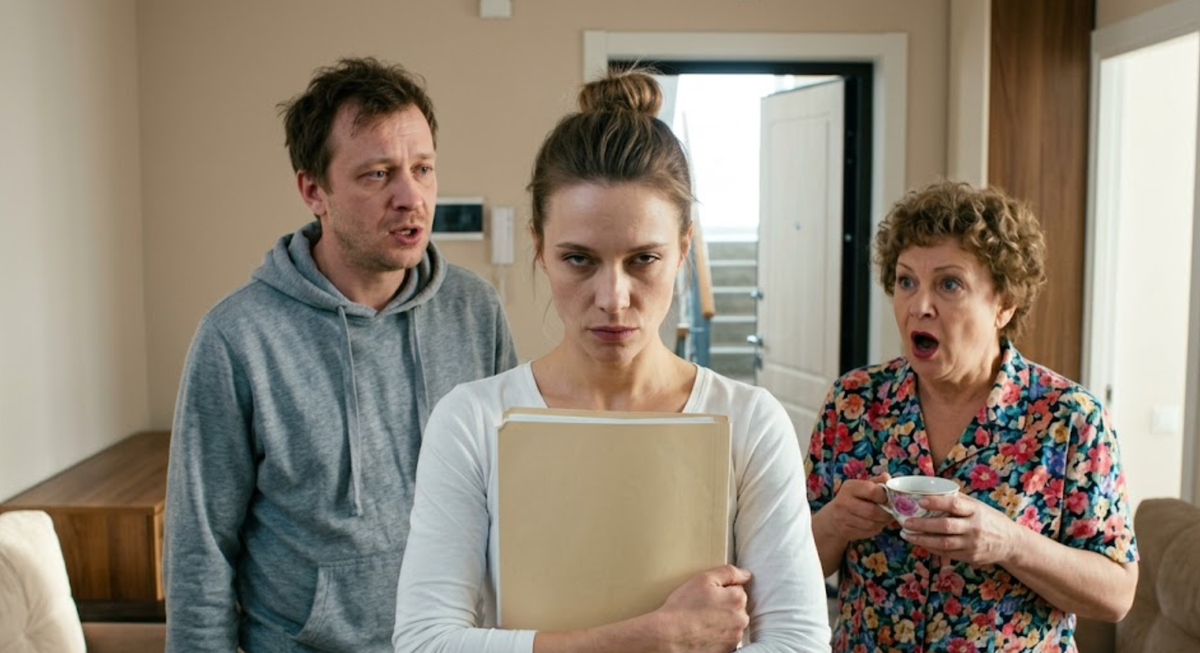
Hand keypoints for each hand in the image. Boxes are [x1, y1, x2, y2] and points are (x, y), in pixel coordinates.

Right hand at [653, 565, 750, 652]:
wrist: (669, 637)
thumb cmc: (683, 608)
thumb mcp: (703, 579)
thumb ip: (728, 573)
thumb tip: (745, 575)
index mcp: (737, 599)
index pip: (737, 589)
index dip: (721, 590)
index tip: (707, 595)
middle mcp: (741, 619)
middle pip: (736, 607)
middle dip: (723, 605)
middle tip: (702, 607)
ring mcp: (734, 637)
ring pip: (731, 623)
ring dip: (721, 621)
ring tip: (701, 621)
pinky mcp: (727, 649)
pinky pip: (725, 638)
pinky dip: (717, 635)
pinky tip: (703, 632)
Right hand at [825, 473, 893, 542]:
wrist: (832, 518)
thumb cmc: (852, 499)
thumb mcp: (862, 487)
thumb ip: (876, 482)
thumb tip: (888, 478)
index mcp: (849, 487)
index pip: (872, 491)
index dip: (884, 496)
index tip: (887, 499)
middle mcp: (844, 502)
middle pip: (872, 511)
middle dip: (886, 514)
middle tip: (891, 513)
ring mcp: (843, 518)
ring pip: (872, 524)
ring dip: (882, 523)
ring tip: (884, 518)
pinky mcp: (846, 531)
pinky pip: (868, 532)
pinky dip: (876, 529)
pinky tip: (875, 524)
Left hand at [900, 493, 1022, 565]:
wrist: (1011, 543)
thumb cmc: (989, 520)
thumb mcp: (978, 506)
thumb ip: (958, 500)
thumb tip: (932, 489)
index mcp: (976, 510)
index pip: (954, 504)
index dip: (936, 502)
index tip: (919, 501)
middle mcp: (974, 527)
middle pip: (945, 526)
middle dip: (922, 525)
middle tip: (905, 522)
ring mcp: (972, 544)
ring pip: (943, 543)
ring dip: (922, 539)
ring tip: (906, 534)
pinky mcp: (970, 557)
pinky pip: (946, 553)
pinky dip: (931, 548)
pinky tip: (919, 543)